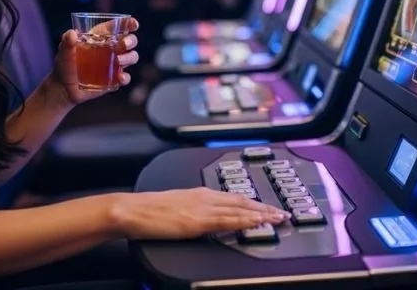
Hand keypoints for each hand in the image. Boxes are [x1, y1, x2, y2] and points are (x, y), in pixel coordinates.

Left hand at [50, 17, 139, 106]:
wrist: (63, 88)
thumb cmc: (64, 65)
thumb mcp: (64, 52)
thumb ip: (67, 42)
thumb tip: (71, 34)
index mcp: (101, 37)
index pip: (118, 27)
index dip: (128, 23)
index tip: (133, 24)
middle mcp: (111, 49)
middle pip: (130, 41)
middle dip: (131, 41)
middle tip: (123, 45)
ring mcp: (114, 64)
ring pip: (131, 57)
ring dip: (129, 57)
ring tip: (119, 61)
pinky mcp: (114, 79)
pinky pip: (126, 77)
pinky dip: (126, 77)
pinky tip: (120, 78)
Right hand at [110, 187, 289, 239]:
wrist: (133, 210)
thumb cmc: (149, 211)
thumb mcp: (178, 207)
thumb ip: (195, 211)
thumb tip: (207, 219)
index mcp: (201, 193)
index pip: (235, 196)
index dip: (254, 202)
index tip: (269, 207)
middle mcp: (205, 197)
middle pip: (242, 200)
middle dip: (265, 206)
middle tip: (283, 213)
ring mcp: (203, 208)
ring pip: (240, 208)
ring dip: (261, 213)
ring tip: (278, 219)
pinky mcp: (197, 221)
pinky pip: (227, 220)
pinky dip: (245, 220)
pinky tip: (256, 223)